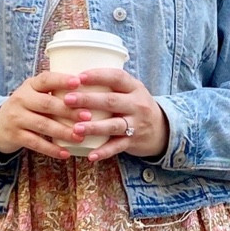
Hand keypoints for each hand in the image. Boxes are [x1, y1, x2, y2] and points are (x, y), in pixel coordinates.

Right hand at [0, 70, 103, 159]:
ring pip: (42, 125)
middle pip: (46, 103)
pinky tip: (65, 153)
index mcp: (30, 85)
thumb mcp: (35, 94)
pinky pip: (35, 143)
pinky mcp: (15, 135)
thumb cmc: (28, 107)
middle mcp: (21, 99)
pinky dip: (52, 149)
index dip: (62, 80)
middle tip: (88, 116)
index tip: (78, 81)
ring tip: (80, 136)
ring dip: (63, 131)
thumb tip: (92, 90)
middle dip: (68, 110)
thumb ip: (55, 91)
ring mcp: (16, 118)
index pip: (46, 79)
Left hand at [55, 66, 169, 162]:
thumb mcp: (131, 91)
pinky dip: (104, 152)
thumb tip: (73, 75)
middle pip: (112, 101)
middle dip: (88, 100)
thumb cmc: (135, 105)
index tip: (78, 77)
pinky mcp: (133, 142)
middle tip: (67, 99)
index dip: (98, 76)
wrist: (162, 129)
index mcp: (134, 88)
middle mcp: (137, 105)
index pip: (117, 77)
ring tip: (76, 128)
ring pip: (114, 126)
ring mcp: (136, 124)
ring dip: (94, 127)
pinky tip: (91, 156)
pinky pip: (117, 147)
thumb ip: (111, 84)